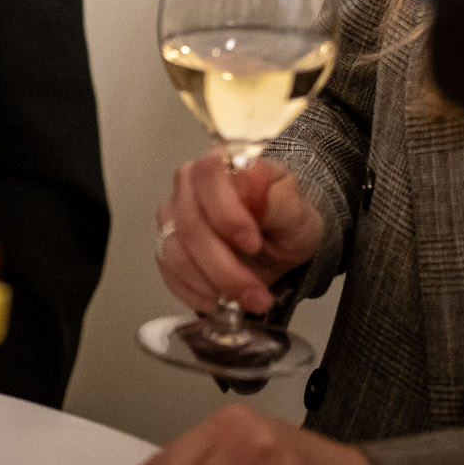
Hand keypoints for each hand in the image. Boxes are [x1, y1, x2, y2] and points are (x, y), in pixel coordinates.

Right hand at [156, 156, 323, 316]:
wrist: (277, 245)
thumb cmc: (285, 222)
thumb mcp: (298, 213)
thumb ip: (279, 199)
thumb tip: (252, 180)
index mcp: (223, 164)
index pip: (208, 176)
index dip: (226, 214)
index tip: (253, 244)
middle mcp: (189, 185)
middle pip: (190, 225)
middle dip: (224, 267)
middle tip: (256, 291)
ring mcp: (172, 217)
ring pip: (176, 254)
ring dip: (214, 286)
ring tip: (248, 300)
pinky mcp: (165, 247)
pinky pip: (170, 275)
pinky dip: (199, 294)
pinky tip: (224, 300)